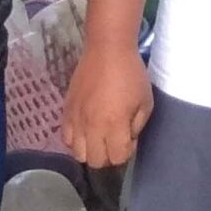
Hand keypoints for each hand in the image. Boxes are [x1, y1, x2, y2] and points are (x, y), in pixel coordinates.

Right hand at [64, 43, 152, 168]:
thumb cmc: (131, 74)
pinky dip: (76, 140)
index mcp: (114, 124)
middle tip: (114, 140)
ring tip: (99, 137)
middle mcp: (92, 126)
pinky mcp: (66, 111)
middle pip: (95, 161)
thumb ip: (137, 127)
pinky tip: (85, 129)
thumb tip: (126, 140)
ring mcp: (76, 120)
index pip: (117, 158)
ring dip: (90, 150)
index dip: (125, 153)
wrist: (107, 49)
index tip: (129, 139)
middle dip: (108, 156)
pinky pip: (65, 138)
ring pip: (78, 154)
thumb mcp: (146, 102)